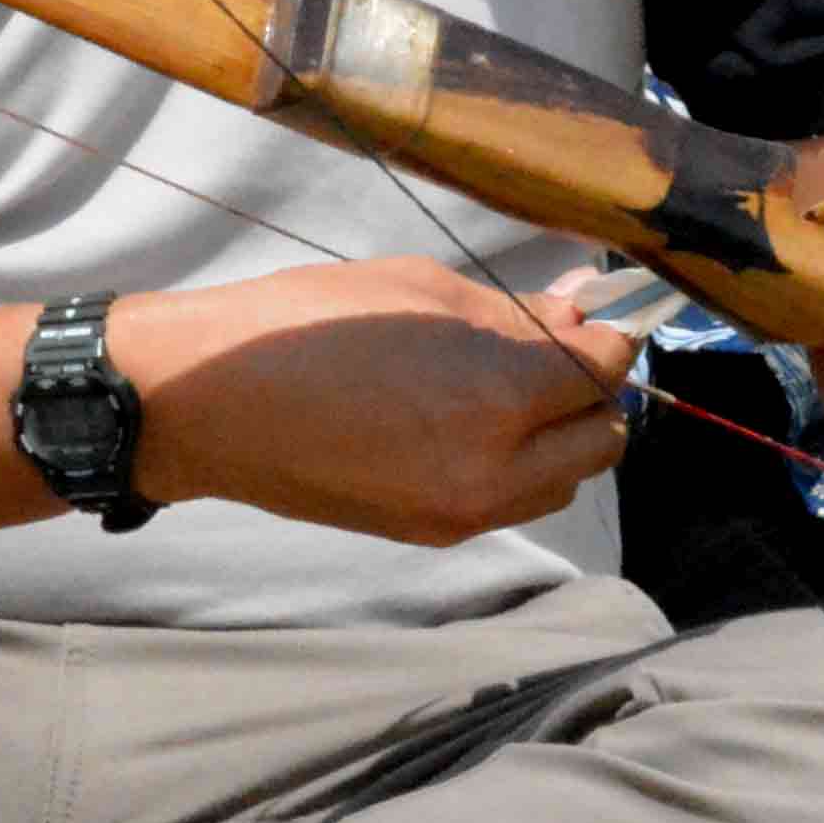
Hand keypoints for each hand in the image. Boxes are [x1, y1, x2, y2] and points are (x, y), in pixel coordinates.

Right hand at [112, 258, 635, 544]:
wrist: (212, 404)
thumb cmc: (306, 322)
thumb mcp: (420, 289)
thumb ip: (516, 308)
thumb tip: (588, 309)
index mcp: (497, 397)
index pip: (604, 368)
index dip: (611, 328)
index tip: (599, 304)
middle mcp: (497, 470)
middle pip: (604, 436)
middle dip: (591, 387)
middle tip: (551, 342)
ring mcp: (465, 513)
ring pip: (566, 479)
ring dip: (560, 433)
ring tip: (505, 385)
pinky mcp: (433, 533)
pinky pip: (514, 499)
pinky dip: (516, 462)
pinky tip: (465, 420)